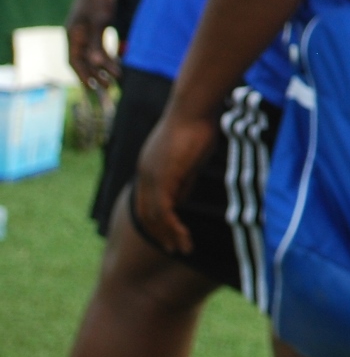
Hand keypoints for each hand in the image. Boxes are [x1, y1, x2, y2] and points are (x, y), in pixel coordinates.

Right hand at [66, 0, 119, 92]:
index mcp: (72, 36)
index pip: (74, 62)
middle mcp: (76, 37)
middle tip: (109, 88)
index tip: (93, 88)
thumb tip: (96, 64)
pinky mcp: (95, 29)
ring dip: (102, 68)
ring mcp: (85, 33)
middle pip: (84, 61)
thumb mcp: (99, 21)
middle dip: (95, 75)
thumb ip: (97, 43)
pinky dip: (106, 56)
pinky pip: (99, 47)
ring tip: (116, 79)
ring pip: (92, 56)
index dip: (82, 76)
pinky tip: (116, 65)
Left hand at [134, 106, 219, 252]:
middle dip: (159, 233)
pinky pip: (163, 212)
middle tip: (174, 248)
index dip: (157, 219)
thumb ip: (184, 177)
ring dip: (168, 235)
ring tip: (183, 249)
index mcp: (149, 167)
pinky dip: (172, 228)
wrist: (193, 107)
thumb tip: (182, 198)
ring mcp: (150, 177)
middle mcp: (144, 174)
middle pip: (145, 213)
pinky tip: (184, 237)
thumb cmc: (198, 123)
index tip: (171, 232)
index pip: (147, 200)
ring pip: (153, 216)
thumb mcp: (191, 155)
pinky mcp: (161, 179)